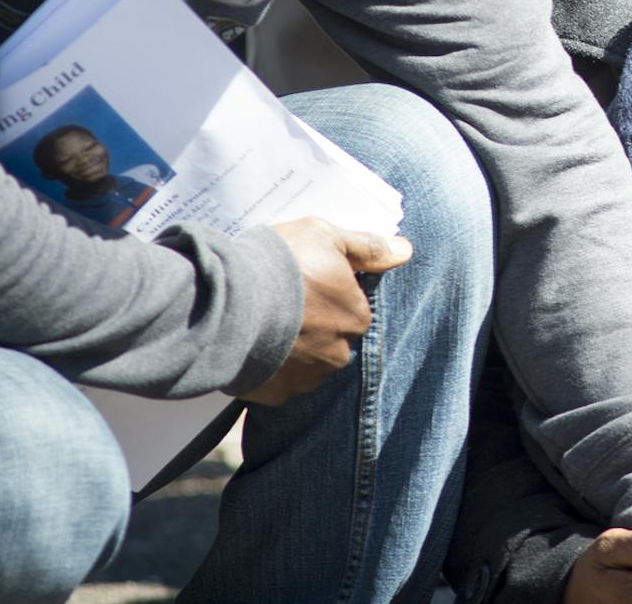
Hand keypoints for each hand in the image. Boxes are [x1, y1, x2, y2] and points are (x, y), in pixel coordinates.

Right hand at [242, 218, 411, 404]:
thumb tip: (404, 251)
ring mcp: (305, 378)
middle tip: (281, 303)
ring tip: (262, 324)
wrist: (227, 302)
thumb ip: (368, 248)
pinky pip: (276, 382)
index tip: (304, 282)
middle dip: (312, 324)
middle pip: (330, 338)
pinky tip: (252, 347)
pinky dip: (267, 368)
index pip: (351, 308)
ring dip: (291, 348)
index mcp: (356, 317)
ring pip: (305, 363)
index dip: (327, 293)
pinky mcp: (273, 394)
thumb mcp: (327, 237)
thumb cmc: (282, 264)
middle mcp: (338, 354)